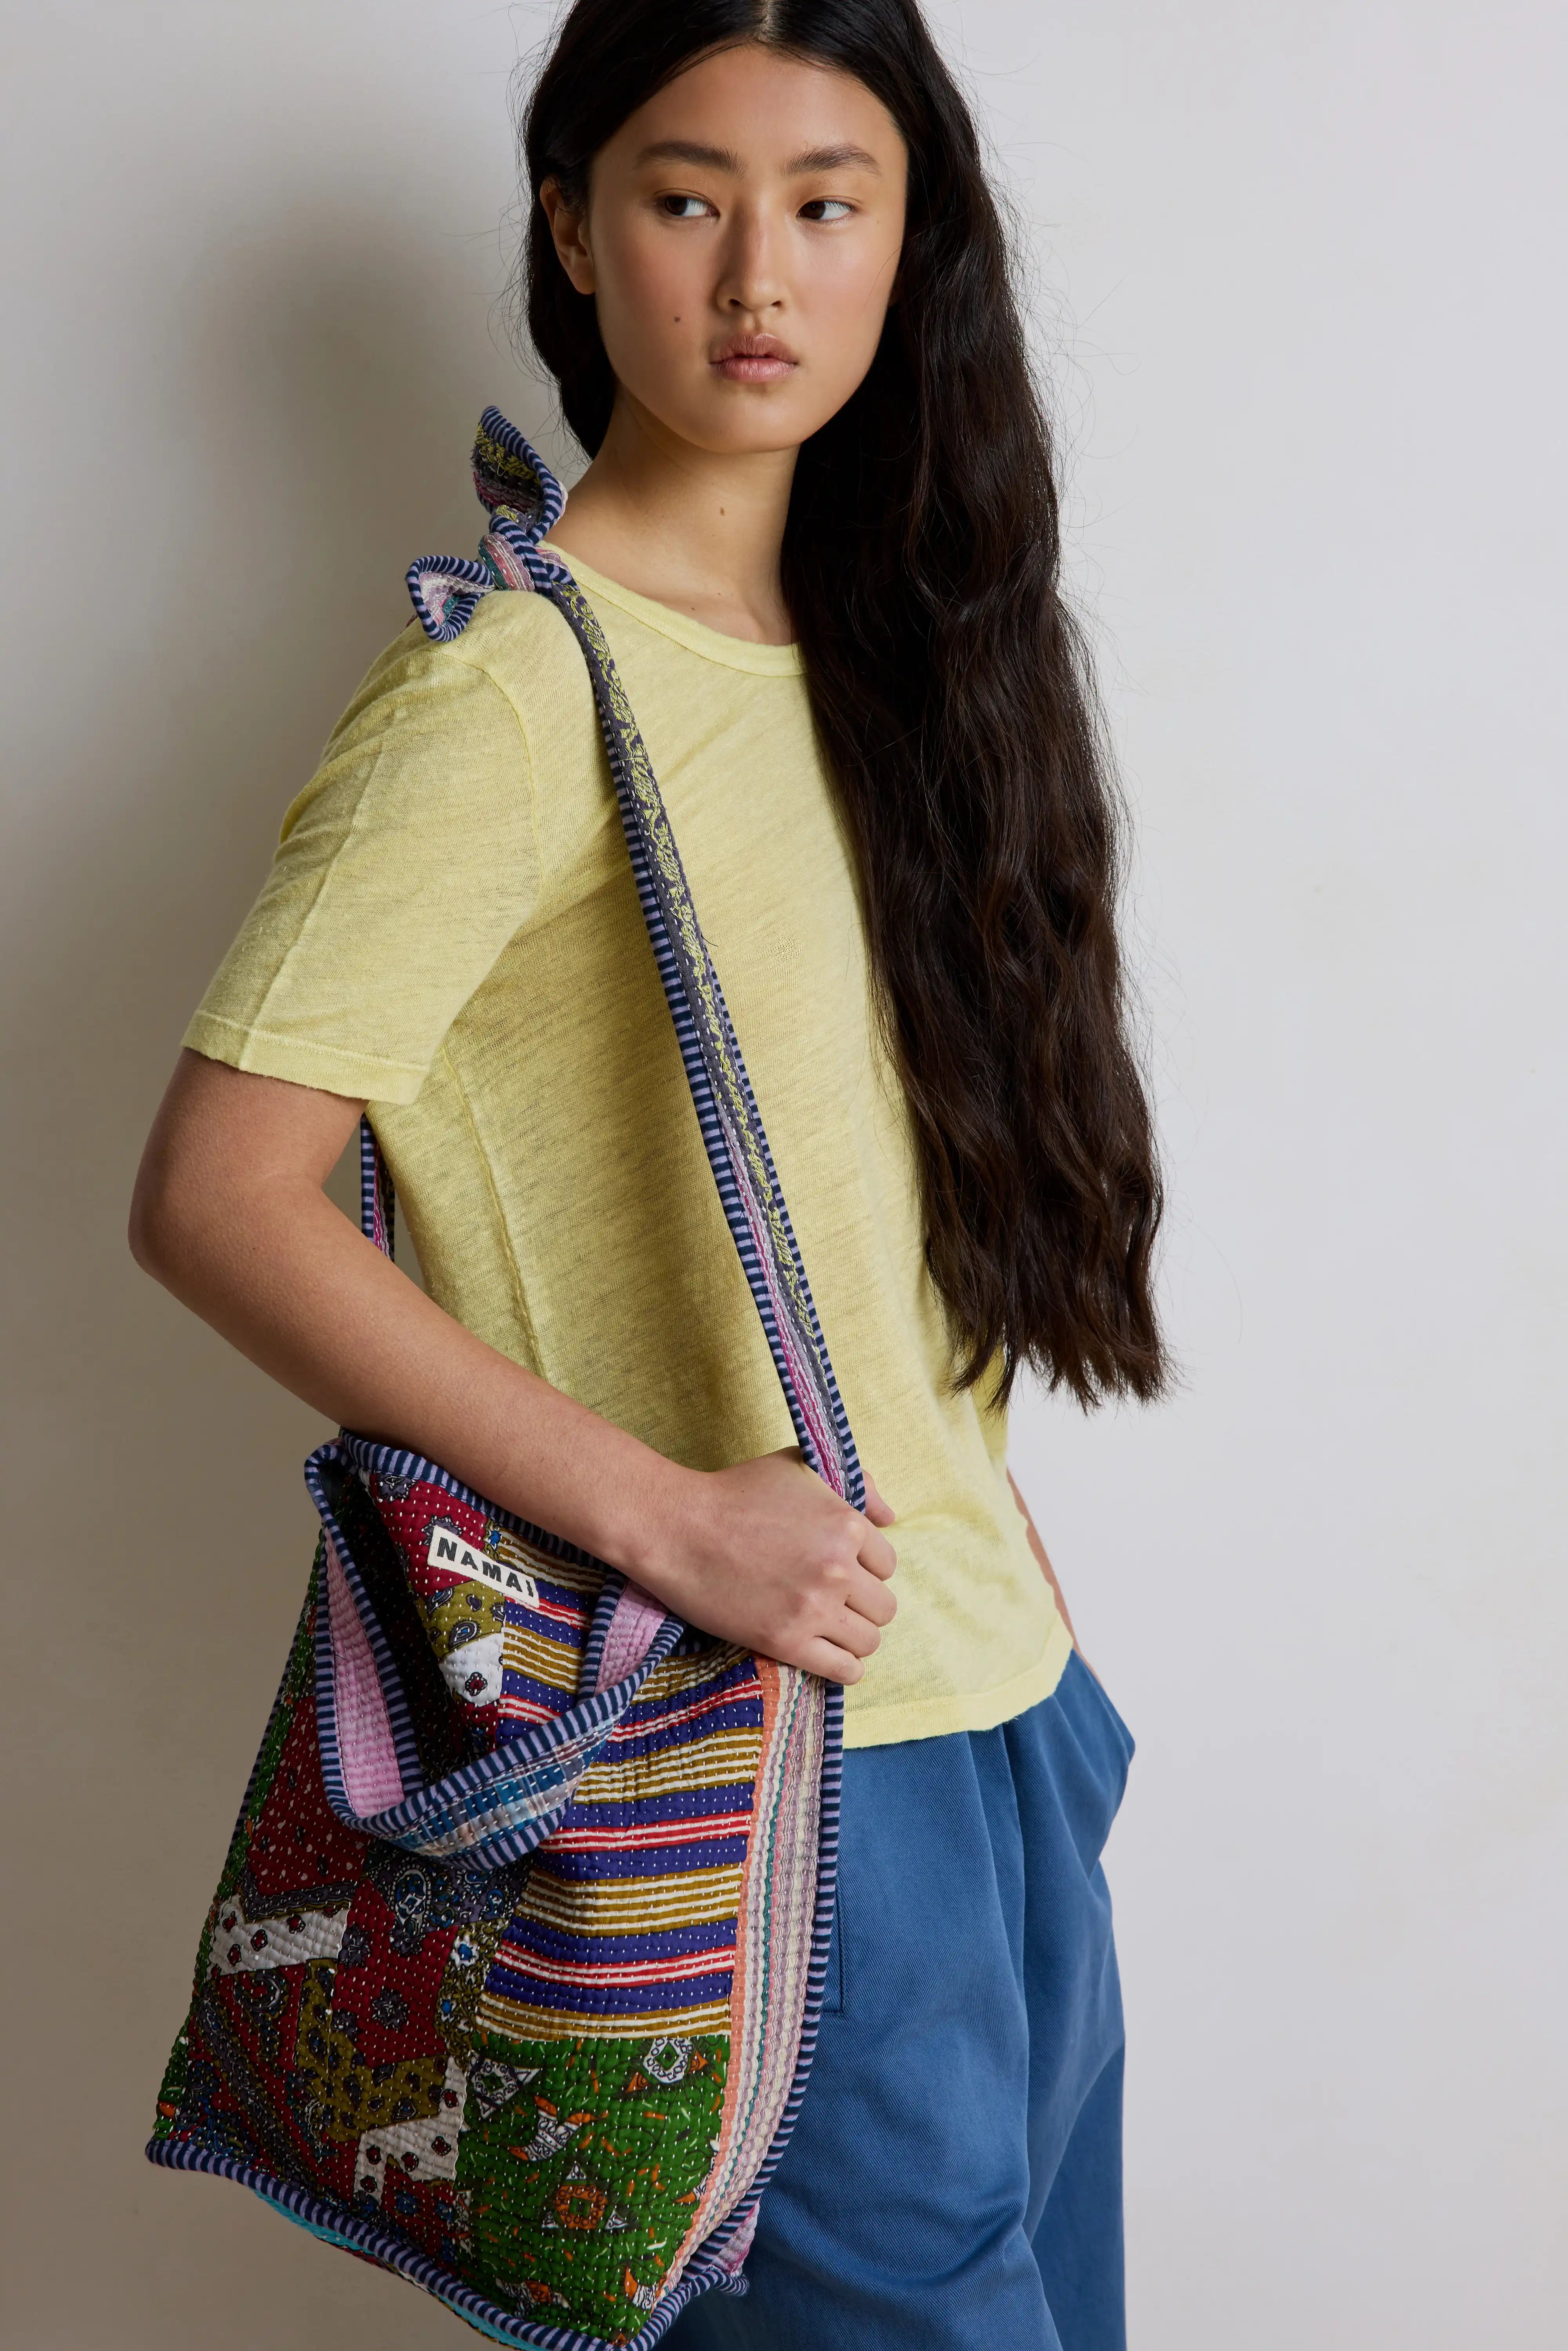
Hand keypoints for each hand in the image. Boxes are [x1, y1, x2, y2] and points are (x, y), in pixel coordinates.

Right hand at [640, 1448, 896, 1683]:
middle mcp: (837, 1569)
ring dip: (854, 1636)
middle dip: (863, 1604)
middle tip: (834, 1600)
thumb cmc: (736, 1492)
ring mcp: (813, 1608)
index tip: (841, 1570)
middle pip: (884, 1606)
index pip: (886, 1564)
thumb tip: (891, 1518)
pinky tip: (828, 1654)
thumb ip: (857, 1485)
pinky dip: (845, 1667)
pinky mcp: (786, 1641)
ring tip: (830, 1627)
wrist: (678, 1529)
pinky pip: (845, 1670)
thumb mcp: (800, 1467)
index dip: (865, 1568)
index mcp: (846, 1525)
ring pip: (869, 1640)